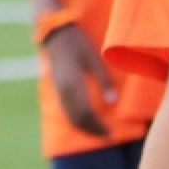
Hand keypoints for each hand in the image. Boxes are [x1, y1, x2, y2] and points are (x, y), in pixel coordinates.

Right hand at [43, 22, 118, 137]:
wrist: (56, 33)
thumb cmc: (78, 43)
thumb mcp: (94, 58)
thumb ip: (104, 80)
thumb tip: (112, 102)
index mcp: (73, 84)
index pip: (86, 113)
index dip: (98, 126)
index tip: (111, 133)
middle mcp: (63, 90)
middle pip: (77, 118)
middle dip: (92, 130)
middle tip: (107, 135)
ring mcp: (59, 90)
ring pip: (69, 116)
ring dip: (84, 127)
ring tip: (98, 131)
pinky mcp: (58, 88)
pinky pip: (66, 110)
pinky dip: (76, 120)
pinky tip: (86, 120)